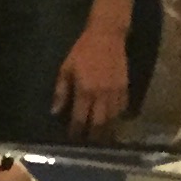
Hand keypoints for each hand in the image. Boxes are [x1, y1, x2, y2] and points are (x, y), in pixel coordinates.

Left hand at [52, 19, 128, 138]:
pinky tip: (114, 121)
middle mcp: (101, 94)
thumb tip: (55, 112)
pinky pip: (123, 107)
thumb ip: (61, 91)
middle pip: (98, 123)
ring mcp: (116, 92)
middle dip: (93, 136)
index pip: (79, 118)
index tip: (72, 139)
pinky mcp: (126, 87)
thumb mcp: (66, 68)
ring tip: (101, 139)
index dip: (75, 131)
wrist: (107, 35)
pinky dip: (118, 117)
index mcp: (84, 90)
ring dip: (107, 130)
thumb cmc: (82, 51)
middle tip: (88, 144)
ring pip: (112, 118)